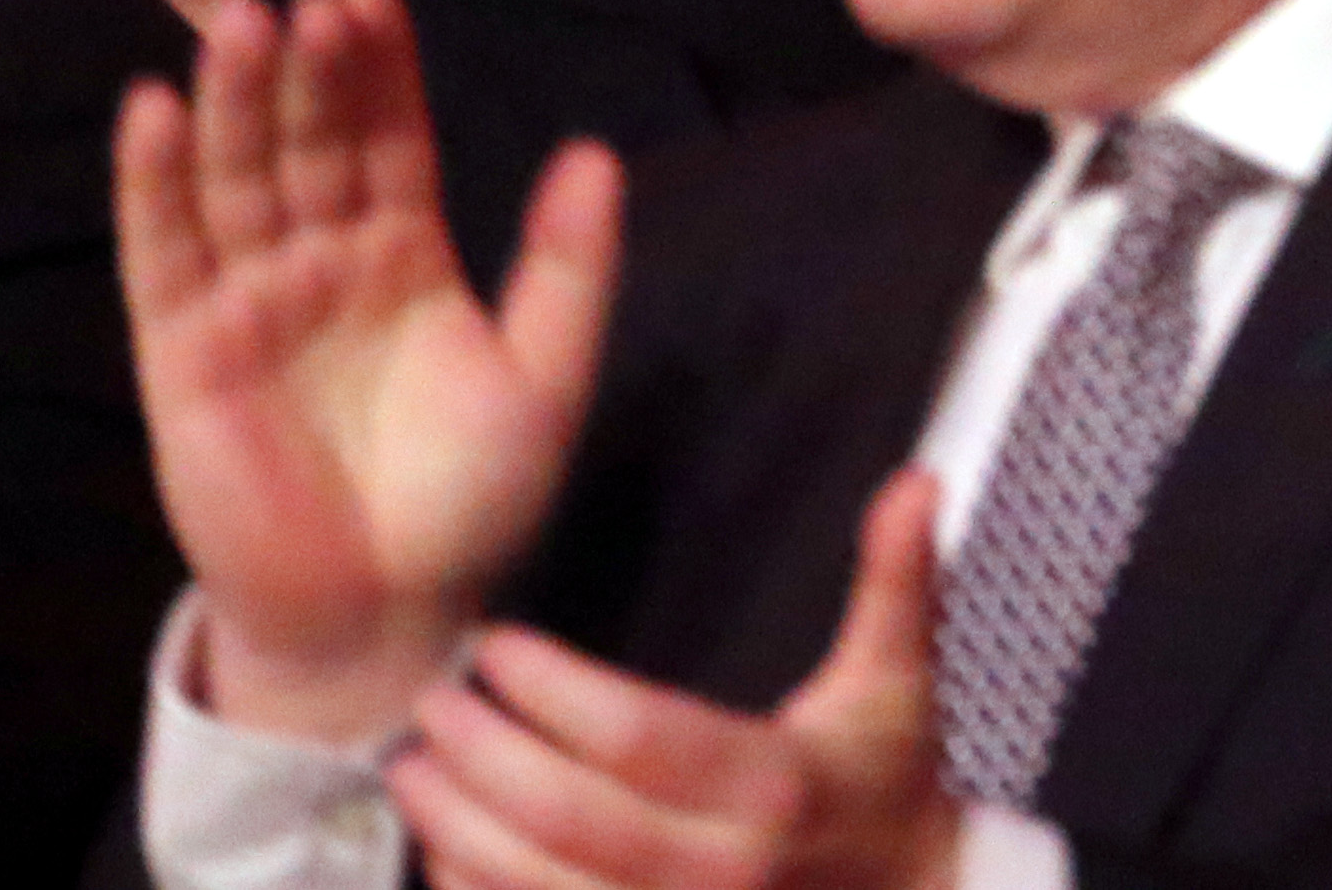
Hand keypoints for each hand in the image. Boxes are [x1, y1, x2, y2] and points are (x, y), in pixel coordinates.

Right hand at [117, 0, 626, 742]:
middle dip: (307, 70)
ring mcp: (249, 298)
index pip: (388, 132)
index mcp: (404, 250)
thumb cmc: (468, 501)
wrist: (387, 616)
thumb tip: (597, 150)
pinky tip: (152, 109)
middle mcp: (322, 257)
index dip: (380, 65)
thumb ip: (569, 267)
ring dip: (232, 100)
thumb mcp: (545, 378)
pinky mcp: (182, 351)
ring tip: (240, 23)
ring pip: (236, 178)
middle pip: (306, 139)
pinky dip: (153, 182)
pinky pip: (163, 253)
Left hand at [391, 469, 960, 889]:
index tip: (499, 648)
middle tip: (432, 702)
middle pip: (573, 821)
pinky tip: (441, 850)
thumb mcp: (900, 676)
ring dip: (463, 832)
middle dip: (485, 760)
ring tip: (412, 769)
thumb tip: (919, 482)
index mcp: (775, 786)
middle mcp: (721, 870)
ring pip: (545, 889)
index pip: (641, 740)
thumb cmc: (890, 777)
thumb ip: (896, 578)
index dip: (557, 694)